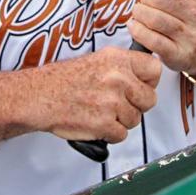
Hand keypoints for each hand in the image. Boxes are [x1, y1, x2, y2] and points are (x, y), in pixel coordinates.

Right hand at [35, 48, 160, 143]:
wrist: (40, 95)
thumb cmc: (65, 80)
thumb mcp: (98, 59)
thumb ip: (123, 66)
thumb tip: (144, 76)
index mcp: (118, 59)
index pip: (155, 70)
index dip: (149, 82)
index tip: (140, 86)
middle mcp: (118, 78)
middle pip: (150, 99)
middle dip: (137, 106)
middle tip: (118, 104)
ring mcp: (111, 102)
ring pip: (135, 119)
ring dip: (120, 121)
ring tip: (101, 112)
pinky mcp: (104, 123)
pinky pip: (121, 135)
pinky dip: (109, 134)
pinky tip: (96, 123)